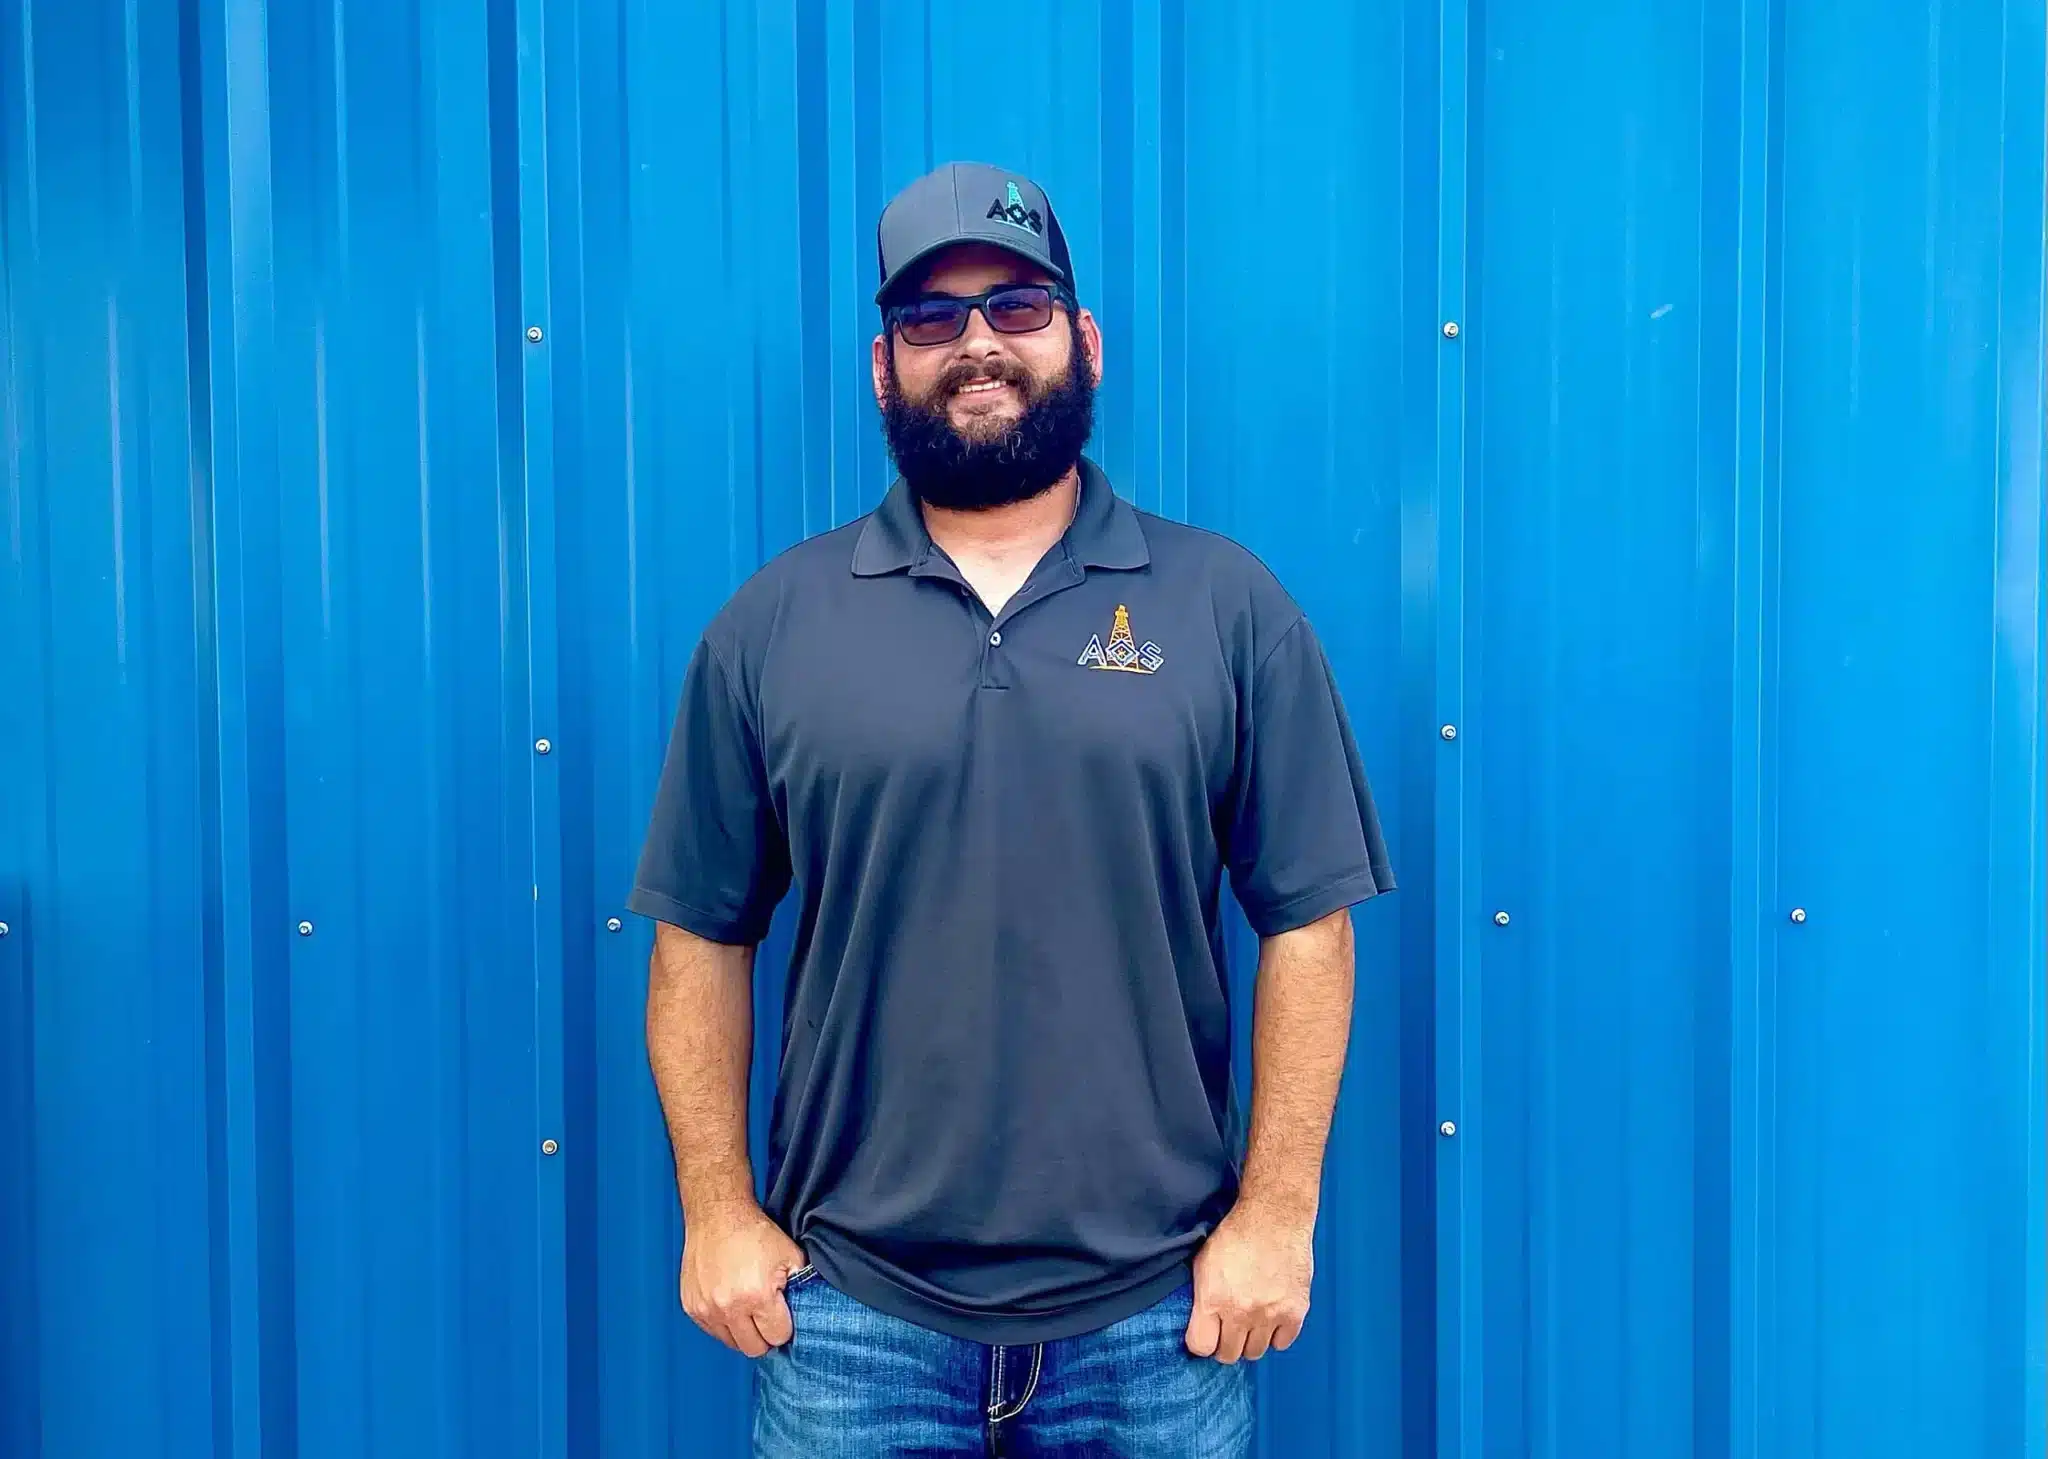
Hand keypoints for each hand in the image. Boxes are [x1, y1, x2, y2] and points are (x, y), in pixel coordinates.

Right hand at [679, 1203, 808, 1356]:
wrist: (717, 1216)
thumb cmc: (754, 1233)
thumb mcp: (791, 1256)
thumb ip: (802, 1287)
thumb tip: (806, 1311)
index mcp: (757, 1296)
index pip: (777, 1337)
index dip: (783, 1327)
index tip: (782, 1315)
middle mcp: (728, 1308)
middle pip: (754, 1348)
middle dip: (764, 1335)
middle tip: (766, 1317)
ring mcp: (706, 1309)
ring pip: (731, 1343)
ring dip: (742, 1331)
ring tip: (747, 1307)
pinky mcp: (691, 1307)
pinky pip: (713, 1331)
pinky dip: (723, 1323)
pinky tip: (730, 1302)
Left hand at [1184, 1201, 1313, 1362]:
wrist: (1275, 1217)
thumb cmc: (1237, 1234)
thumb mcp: (1204, 1262)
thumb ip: (1201, 1297)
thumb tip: (1199, 1323)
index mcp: (1213, 1299)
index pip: (1201, 1347)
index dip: (1202, 1341)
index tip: (1206, 1334)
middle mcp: (1241, 1312)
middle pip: (1229, 1355)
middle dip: (1226, 1343)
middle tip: (1229, 1328)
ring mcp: (1270, 1315)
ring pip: (1255, 1352)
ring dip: (1251, 1340)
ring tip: (1250, 1320)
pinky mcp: (1295, 1312)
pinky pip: (1282, 1343)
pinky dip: (1276, 1334)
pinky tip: (1271, 1316)